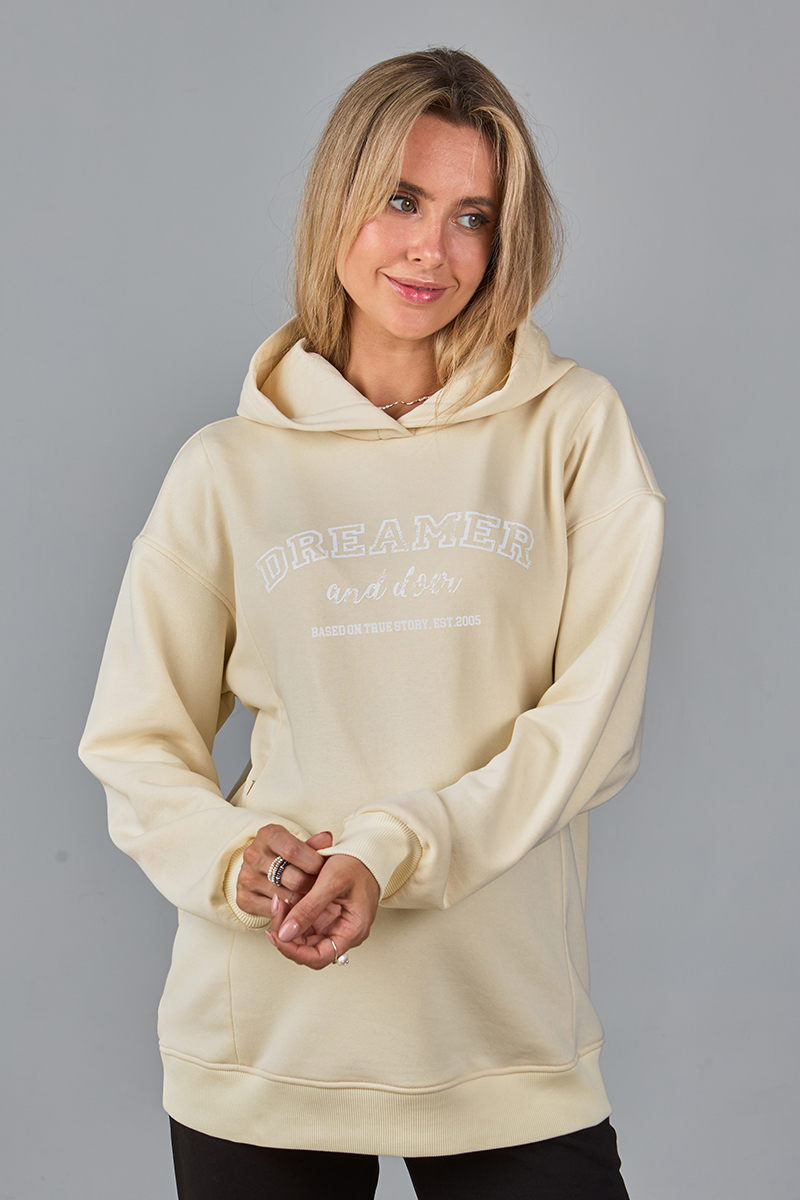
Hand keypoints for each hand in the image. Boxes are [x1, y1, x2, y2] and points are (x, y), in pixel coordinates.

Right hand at [235, 825, 332, 918]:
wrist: (261, 866)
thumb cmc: (286, 854)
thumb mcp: (301, 843)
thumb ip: (315, 845)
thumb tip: (327, 839)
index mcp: (268, 835)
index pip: (294, 851)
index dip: (314, 863)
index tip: (324, 870)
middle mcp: (253, 855)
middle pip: (294, 879)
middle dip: (313, 886)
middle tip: (321, 888)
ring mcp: (246, 877)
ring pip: (286, 899)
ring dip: (303, 902)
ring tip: (310, 897)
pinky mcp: (243, 899)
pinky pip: (273, 912)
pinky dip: (287, 912)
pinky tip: (294, 905)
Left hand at [266, 854, 379, 969]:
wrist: (366, 852)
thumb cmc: (357, 865)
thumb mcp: (331, 881)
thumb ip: (309, 908)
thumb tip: (285, 934)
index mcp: (352, 931)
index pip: (318, 958)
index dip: (294, 951)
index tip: (277, 935)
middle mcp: (343, 934)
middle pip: (308, 950)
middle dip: (287, 935)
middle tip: (276, 910)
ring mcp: (333, 926)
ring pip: (303, 939)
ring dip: (287, 925)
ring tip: (278, 902)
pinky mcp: (326, 917)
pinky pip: (304, 925)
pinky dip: (291, 916)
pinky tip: (284, 902)